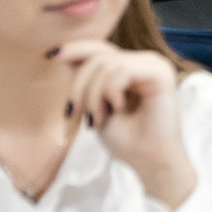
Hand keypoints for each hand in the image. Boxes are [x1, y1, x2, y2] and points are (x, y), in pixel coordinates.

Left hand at [54, 39, 195, 207]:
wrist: (149, 162)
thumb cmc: (126, 139)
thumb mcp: (95, 105)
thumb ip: (86, 80)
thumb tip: (64, 54)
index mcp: (129, 68)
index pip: (98, 49)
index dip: (75, 49)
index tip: (50, 55)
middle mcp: (142, 62)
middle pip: (97, 56)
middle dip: (79, 86)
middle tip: (75, 113)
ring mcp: (152, 65)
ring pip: (106, 64)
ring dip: (94, 95)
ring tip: (99, 119)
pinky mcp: (160, 72)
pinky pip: (122, 69)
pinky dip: (110, 90)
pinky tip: (118, 107)